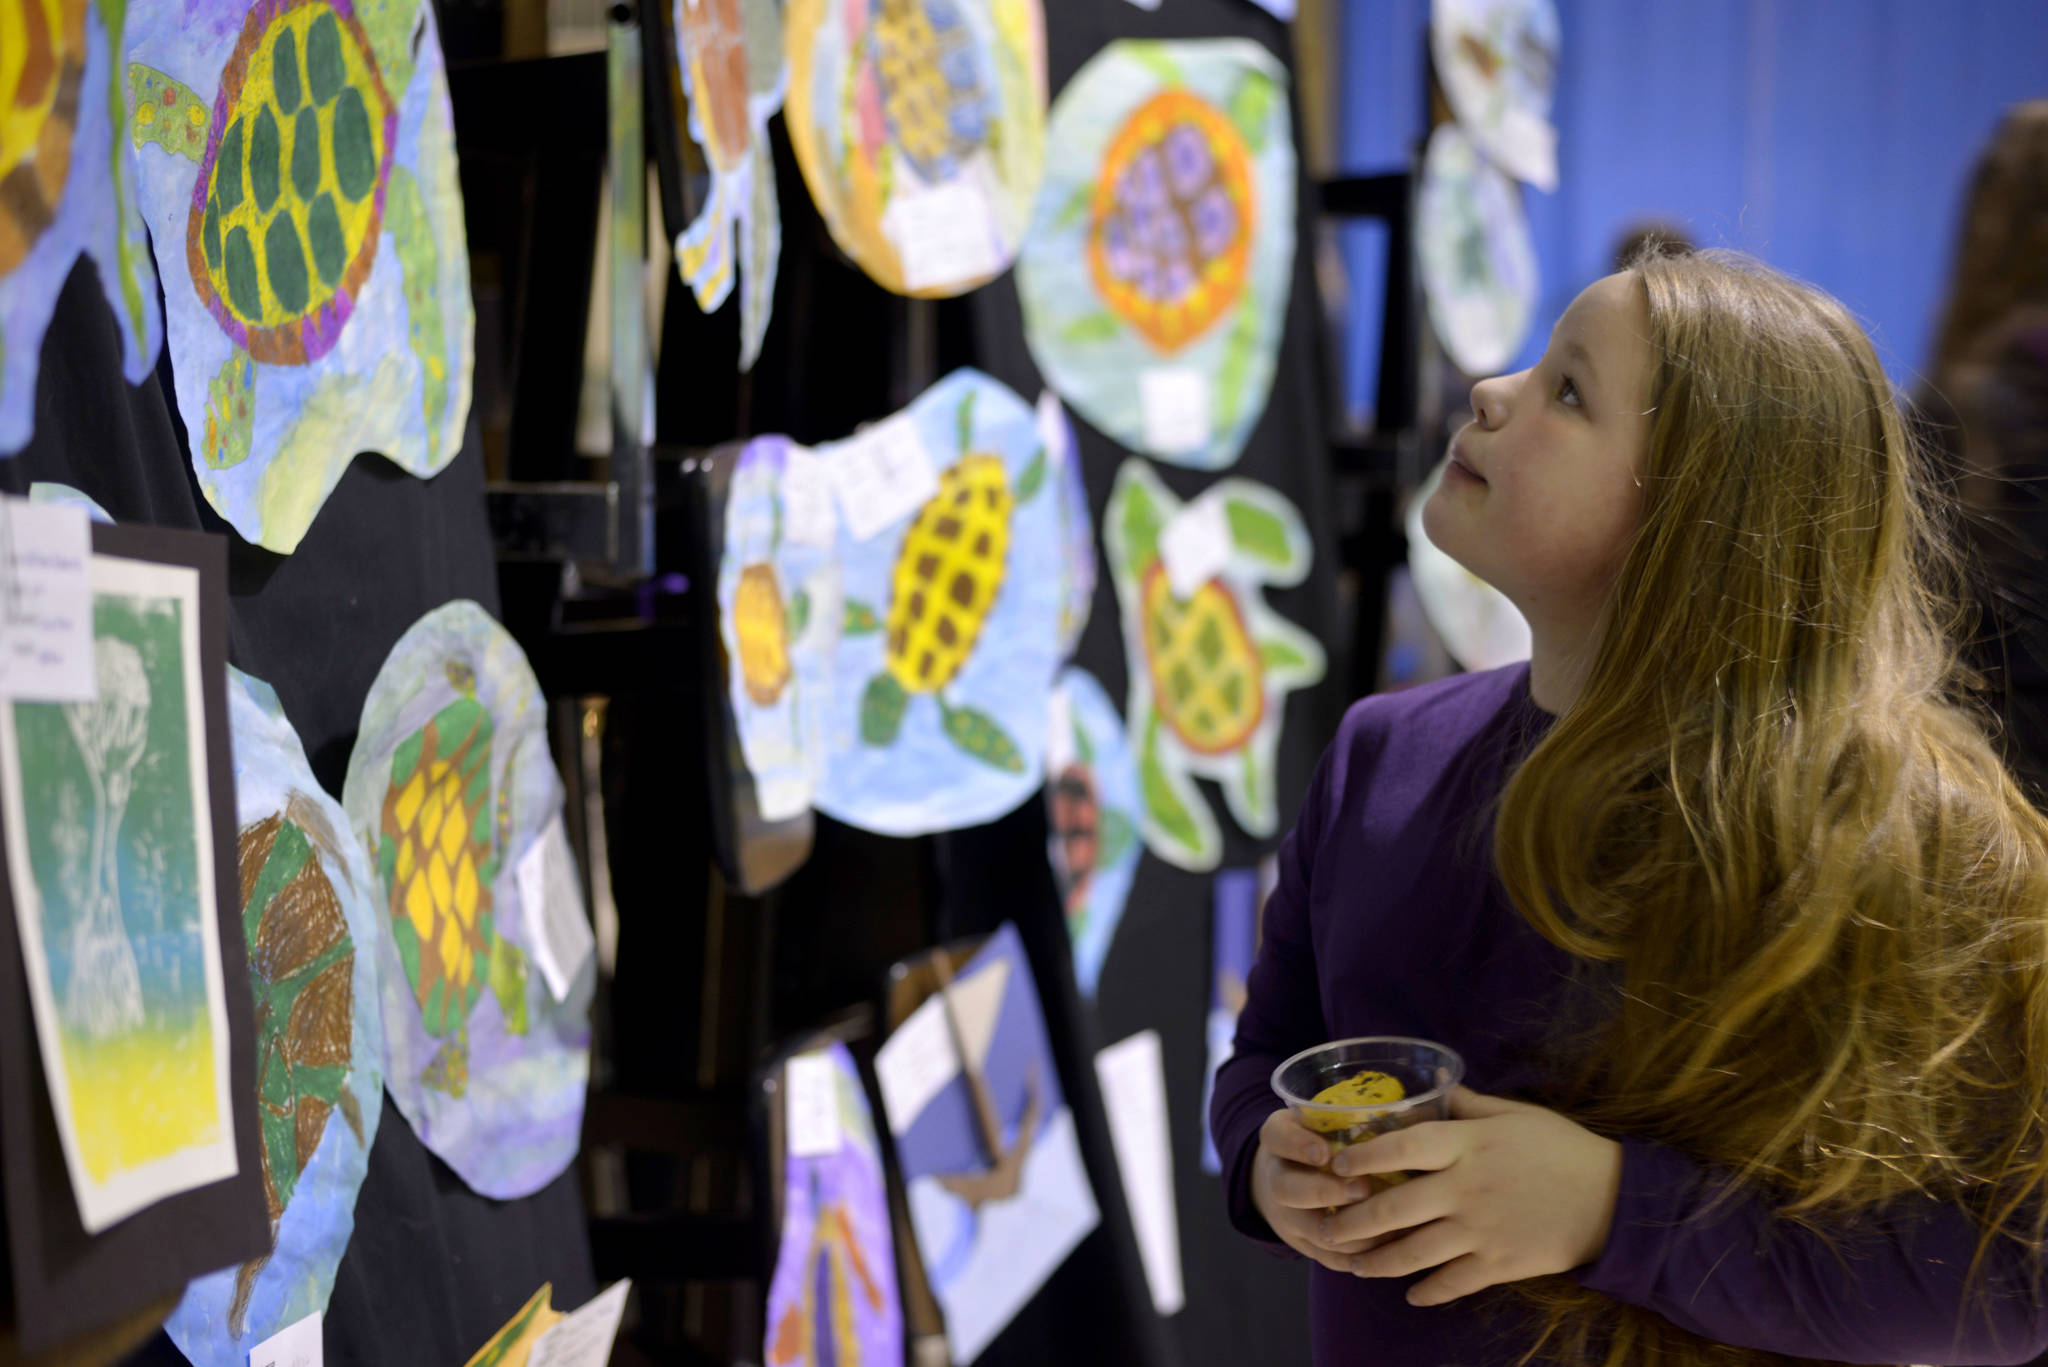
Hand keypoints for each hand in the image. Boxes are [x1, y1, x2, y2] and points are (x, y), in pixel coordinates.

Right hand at [1249, 1108, 1385, 1273]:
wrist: (1289, 1174)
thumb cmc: (1323, 1136)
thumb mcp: (1323, 1115)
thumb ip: (1353, 1109)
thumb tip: (1422, 1094)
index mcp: (1278, 1137)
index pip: (1278, 1136)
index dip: (1298, 1145)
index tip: (1326, 1153)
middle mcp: (1276, 1176)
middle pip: (1286, 1189)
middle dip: (1325, 1193)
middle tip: (1363, 1190)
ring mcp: (1286, 1215)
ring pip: (1308, 1229)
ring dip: (1348, 1232)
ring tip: (1387, 1226)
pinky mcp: (1303, 1245)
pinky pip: (1326, 1258)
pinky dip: (1356, 1257)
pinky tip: (1387, 1252)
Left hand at [1319, 1087, 1622, 1306]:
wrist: (1614, 1199)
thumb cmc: (1562, 1148)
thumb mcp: (1515, 1114)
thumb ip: (1470, 1105)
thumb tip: (1438, 1088)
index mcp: (1467, 1145)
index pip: (1401, 1148)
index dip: (1363, 1158)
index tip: (1336, 1165)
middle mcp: (1465, 1189)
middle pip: (1394, 1208)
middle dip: (1353, 1221)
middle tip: (1327, 1228)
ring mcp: (1480, 1231)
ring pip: (1414, 1252)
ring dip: (1378, 1262)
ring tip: (1356, 1265)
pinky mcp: (1499, 1265)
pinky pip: (1452, 1283)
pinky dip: (1428, 1291)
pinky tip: (1412, 1294)